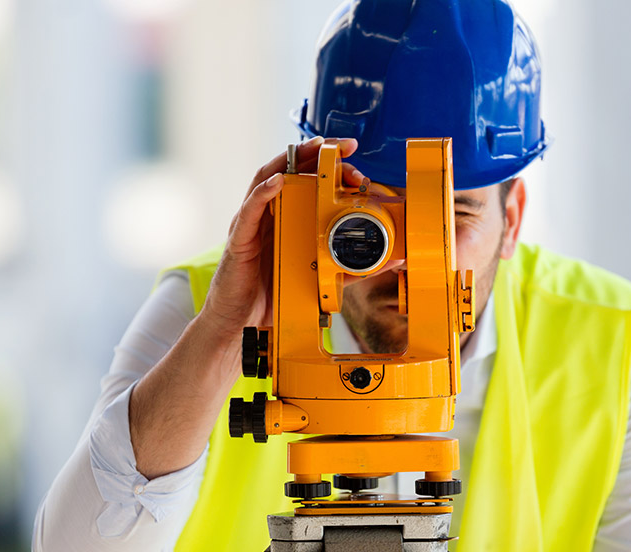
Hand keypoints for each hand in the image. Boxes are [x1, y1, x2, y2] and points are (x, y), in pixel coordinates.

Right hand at [197, 136, 366, 335]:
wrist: (240, 323)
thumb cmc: (272, 298)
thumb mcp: (320, 278)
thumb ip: (352, 266)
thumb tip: (390, 259)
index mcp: (287, 220)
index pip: (307, 181)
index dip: (330, 165)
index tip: (354, 157)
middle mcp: (268, 215)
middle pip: (290, 171)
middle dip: (317, 154)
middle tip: (345, 150)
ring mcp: (251, 223)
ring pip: (268, 178)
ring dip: (291, 160)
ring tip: (313, 148)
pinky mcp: (239, 238)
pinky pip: (250, 209)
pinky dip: (264, 192)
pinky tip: (278, 182)